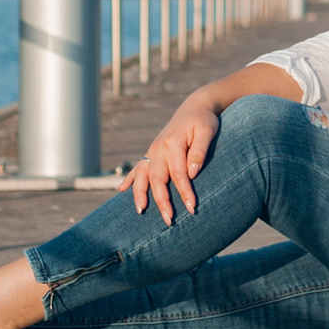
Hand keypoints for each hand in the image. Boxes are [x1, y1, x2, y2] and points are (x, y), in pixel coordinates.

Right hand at [131, 96, 221, 222]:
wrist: (194, 107)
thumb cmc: (204, 120)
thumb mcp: (207, 131)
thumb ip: (199, 151)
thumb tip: (192, 173)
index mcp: (172, 143)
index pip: (178, 174)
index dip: (185, 192)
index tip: (192, 208)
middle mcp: (158, 148)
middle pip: (157, 179)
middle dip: (162, 202)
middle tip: (169, 221)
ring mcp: (152, 150)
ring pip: (142, 176)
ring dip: (139, 194)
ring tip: (141, 211)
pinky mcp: (151, 152)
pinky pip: (137, 168)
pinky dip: (128, 179)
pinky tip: (121, 190)